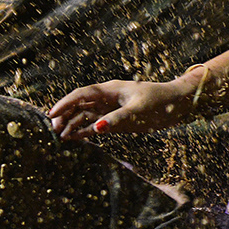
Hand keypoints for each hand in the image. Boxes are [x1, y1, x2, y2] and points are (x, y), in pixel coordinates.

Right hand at [48, 79, 191, 139]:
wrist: (177, 105)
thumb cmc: (159, 102)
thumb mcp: (137, 112)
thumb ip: (115, 120)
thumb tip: (96, 129)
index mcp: (109, 90)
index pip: (81, 95)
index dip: (64, 103)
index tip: (51, 114)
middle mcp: (106, 98)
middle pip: (79, 105)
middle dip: (64, 115)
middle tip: (52, 129)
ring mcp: (110, 109)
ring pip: (85, 116)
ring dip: (72, 124)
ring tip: (60, 137)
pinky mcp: (115, 120)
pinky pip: (95, 125)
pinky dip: (84, 131)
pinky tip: (73, 138)